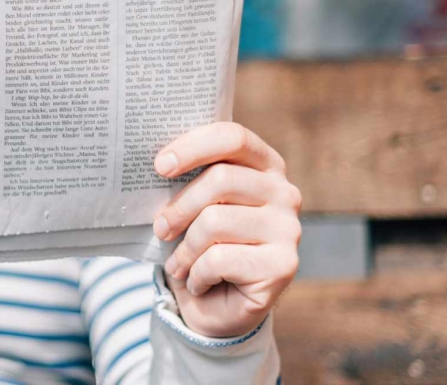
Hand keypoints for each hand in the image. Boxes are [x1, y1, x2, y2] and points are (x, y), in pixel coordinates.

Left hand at [152, 122, 300, 337]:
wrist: (219, 308)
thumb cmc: (202, 247)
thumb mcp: (192, 207)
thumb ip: (187, 180)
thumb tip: (157, 164)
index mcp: (265, 166)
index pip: (233, 138)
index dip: (194, 147)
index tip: (160, 166)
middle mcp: (284, 192)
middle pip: (221, 179)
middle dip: (179, 207)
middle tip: (160, 229)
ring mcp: (289, 229)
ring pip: (215, 221)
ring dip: (185, 249)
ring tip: (178, 264)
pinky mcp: (283, 265)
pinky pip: (220, 258)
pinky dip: (196, 274)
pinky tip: (198, 282)